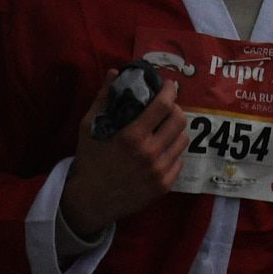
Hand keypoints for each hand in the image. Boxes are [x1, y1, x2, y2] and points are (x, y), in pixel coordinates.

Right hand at [60, 74, 186, 239]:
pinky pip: (179, 160)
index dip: (169, 91)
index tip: (168, 85)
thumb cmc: (90, 160)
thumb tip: (115, 72)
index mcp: (132, 137)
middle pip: (179, 120)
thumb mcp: (90, 127)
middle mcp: (150, 154)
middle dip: (175, 108)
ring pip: (183, 140)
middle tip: (166, 106)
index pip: (163, 106)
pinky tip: (162, 147)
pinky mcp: (164, 186)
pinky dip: (173, 150)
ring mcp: (159, 172)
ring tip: (164, 127)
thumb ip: (104, 98)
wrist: (91, 201)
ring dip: (175, 129)